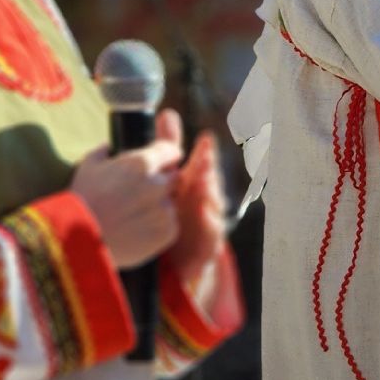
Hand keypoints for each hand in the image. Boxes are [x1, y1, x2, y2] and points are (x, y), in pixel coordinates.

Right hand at [69, 108, 184, 268]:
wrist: (80, 243)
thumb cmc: (82, 202)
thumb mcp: (88, 168)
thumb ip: (103, 152)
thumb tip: (109, 147)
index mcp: (142, 164)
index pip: (170, 151)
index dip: (164, 156)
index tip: (161, 163)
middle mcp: (158, 185)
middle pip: (173, 178)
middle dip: (162, 183)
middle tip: (142, 194)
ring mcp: (165, 210)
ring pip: (171, 203)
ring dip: (160, 206)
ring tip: (135, 216)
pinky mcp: (168, 232)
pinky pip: (171, 225)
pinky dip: (159, 227)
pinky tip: (138, 230)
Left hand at [167, 129, 228, 273]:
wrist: (174, 266)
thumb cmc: (174, 217)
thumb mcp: (165, 182)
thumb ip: (166, 148)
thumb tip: (167, 112)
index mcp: (194, 186)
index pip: (202, 165)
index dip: (205, 153)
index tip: (204, 140)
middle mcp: (204, 204)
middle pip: (211, 185)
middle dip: (210, 172)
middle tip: (205, 161)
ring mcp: (207, 227)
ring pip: (214, 209)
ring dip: (210, 197)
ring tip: (203, 186)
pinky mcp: (206, 250)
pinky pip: (211, 238)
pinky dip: (210, 226)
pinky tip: (203, 215)